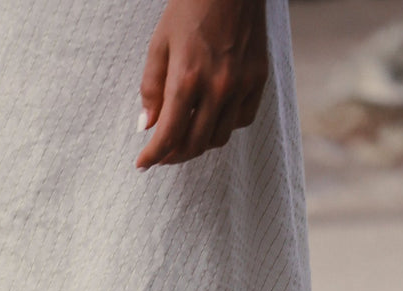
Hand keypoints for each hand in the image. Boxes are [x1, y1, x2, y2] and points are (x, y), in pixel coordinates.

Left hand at [135, 0, 268, 168]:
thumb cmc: (191, 8)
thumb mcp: (160, 44)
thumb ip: (151, 88)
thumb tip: (147, 126)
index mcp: (187, 78)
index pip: (168, 135)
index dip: (152, 156)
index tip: (143, 163)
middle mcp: (218, 87)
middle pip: (194, 144)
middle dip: (173, 156)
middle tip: (161, 156)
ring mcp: (242, 84)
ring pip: (218, 138)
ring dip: (198, 145)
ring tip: (184, 138)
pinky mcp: (259, 78)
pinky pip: (241, 120)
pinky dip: (224, 127)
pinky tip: (211, 119)